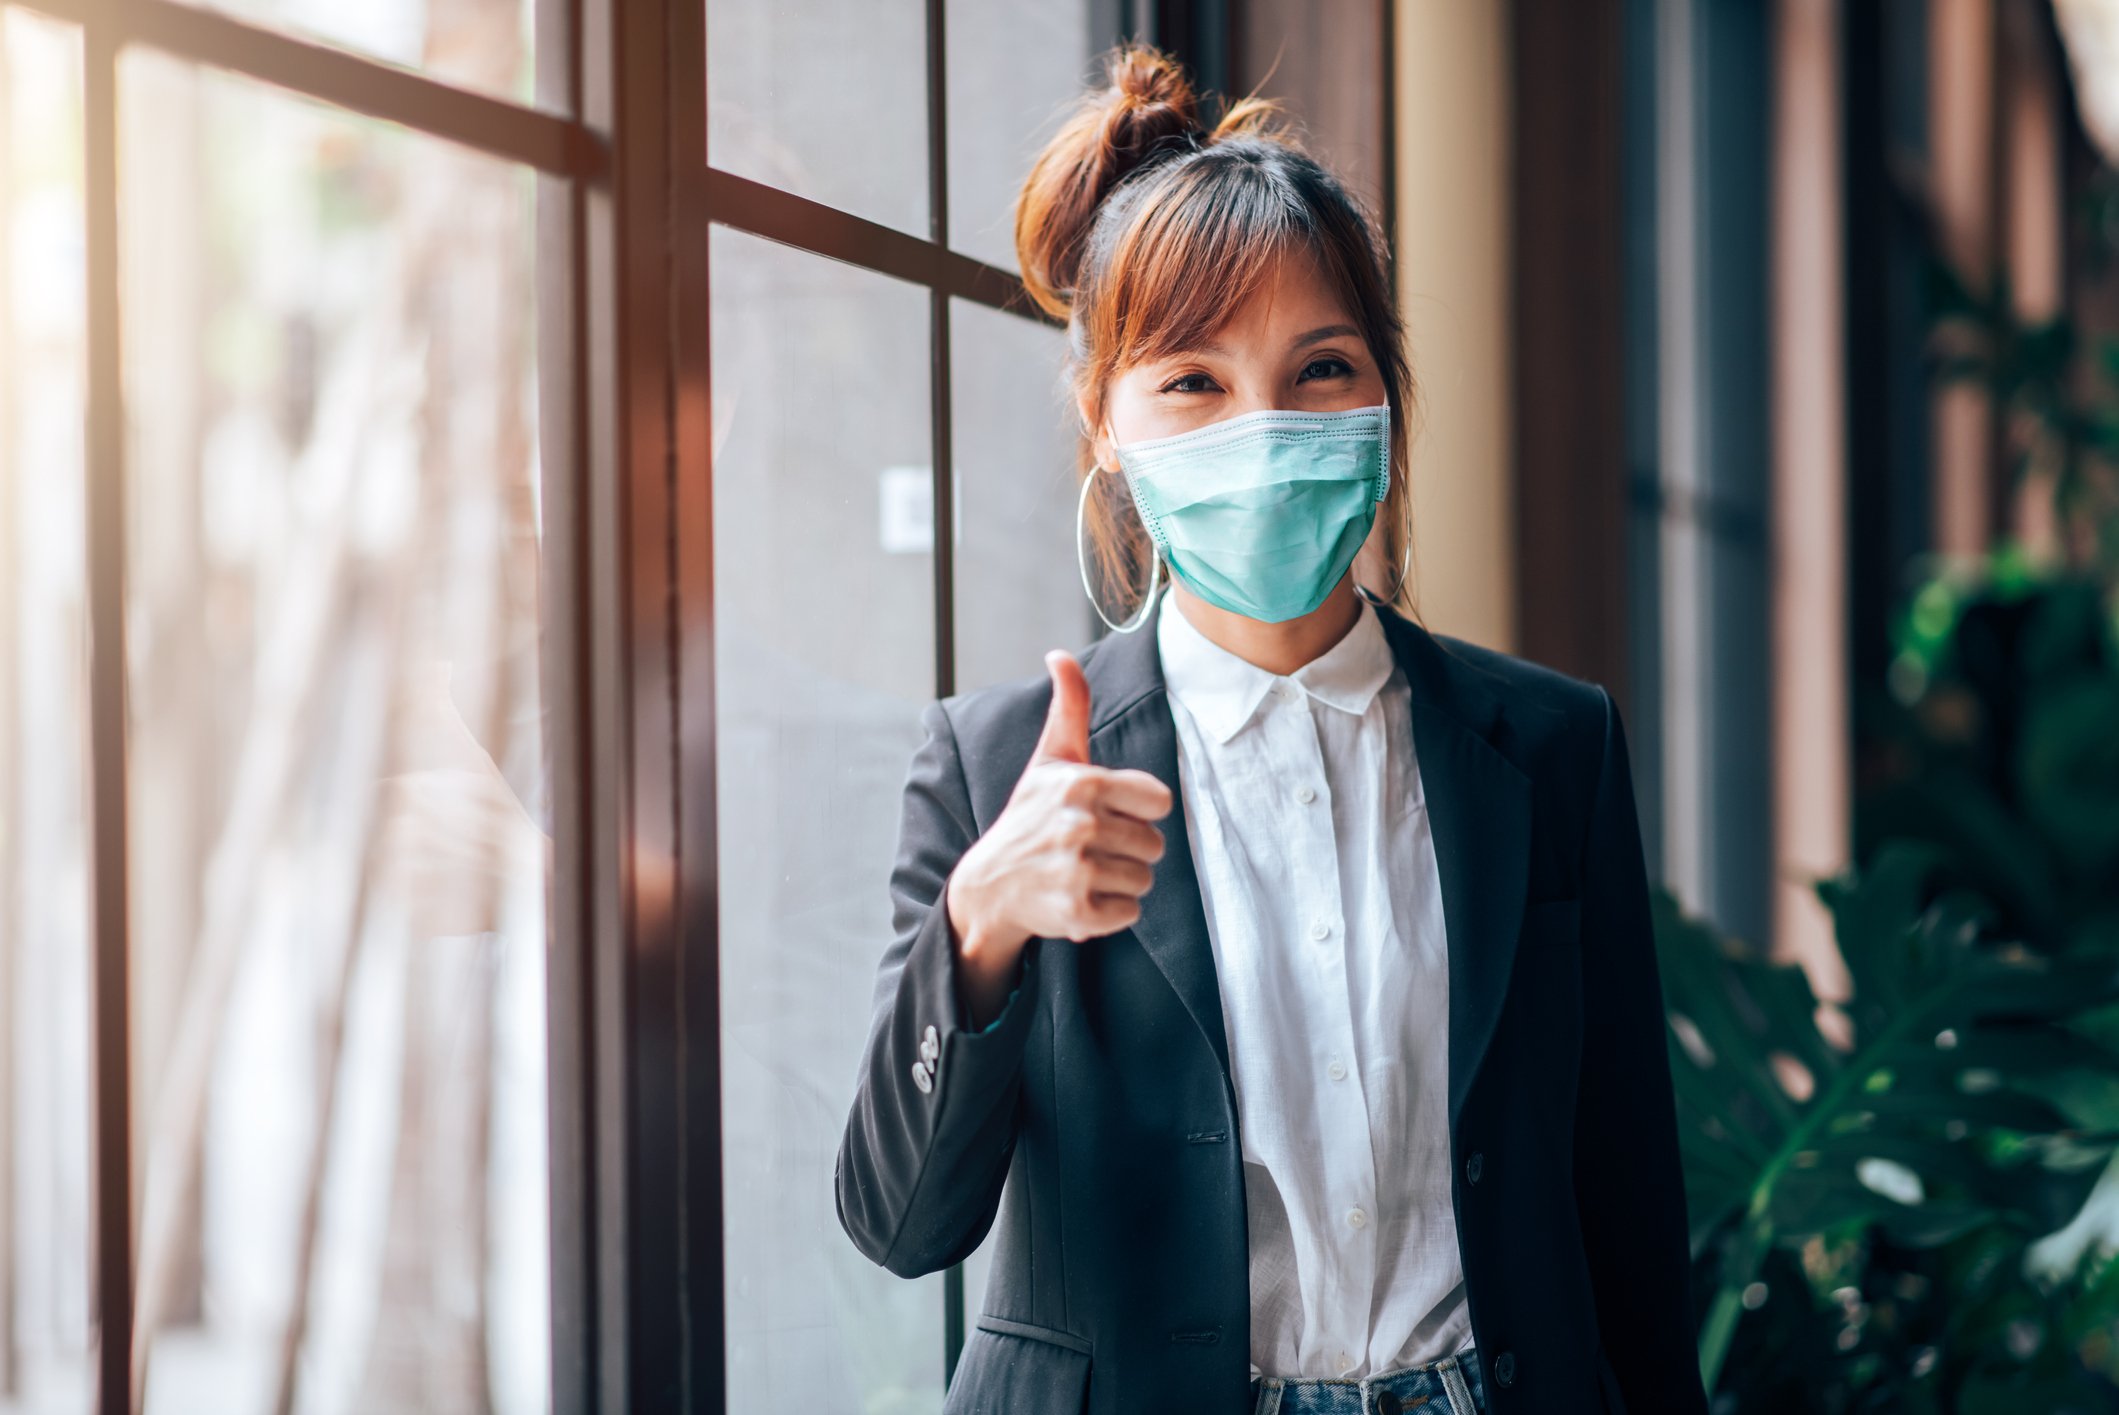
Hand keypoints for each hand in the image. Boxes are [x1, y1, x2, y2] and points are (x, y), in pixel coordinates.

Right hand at [945, 650, 1173, 1023]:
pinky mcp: (1076, 912)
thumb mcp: (1049, 760)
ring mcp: (1077, 870)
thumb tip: (1059, 654)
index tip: (1107, 813)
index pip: (1159, 801)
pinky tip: (1079, 898)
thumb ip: (1069, 707)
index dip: (1138, 811)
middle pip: (1154, 845)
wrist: (987, 885)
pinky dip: (1109, 913)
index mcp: (1082, 783)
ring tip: (1083, 872)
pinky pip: (1129, 914)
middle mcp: (1079, 825)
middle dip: (1128, 850)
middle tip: (1088, 848)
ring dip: (1120, 882)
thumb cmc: (1029, 816)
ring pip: (1144, 880)